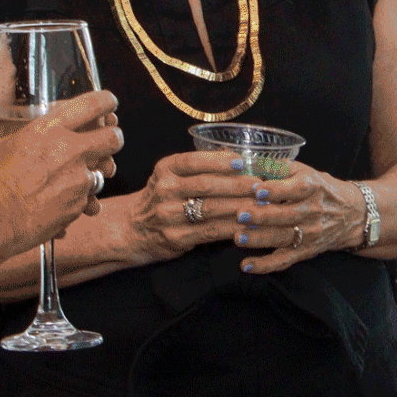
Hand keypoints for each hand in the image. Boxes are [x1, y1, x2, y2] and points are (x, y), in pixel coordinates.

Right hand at [0, 91, 120, 259]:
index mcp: (48, 129)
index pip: (91, 105)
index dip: (106, 101)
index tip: (109, 103)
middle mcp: (70, 150)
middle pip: (113, 137)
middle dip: (113, 137)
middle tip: (106, 140)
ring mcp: (78, 179)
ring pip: (105, 171)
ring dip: (94, 172)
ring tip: (78, 177)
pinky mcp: (78, 204)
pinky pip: (89, 199)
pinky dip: (80, 200)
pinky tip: (64, 201)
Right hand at [120, 150, 268, 263]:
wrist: (133, 228)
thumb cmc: (163, 197)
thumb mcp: (171, 175)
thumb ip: (199, 168)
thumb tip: (242, 159)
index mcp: (166, 169)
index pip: (194, 160)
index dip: (220, 161)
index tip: (243, 162)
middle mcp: (165, 189)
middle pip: (206, 185)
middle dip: (238, 185)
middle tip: (261, 186)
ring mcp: (169, 215)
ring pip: (212, 209)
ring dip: (241, 206)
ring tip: (262, 204)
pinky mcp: (176, 237)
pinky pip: (211, 231)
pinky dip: (233, 227)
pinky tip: (249, 224)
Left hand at [233, 163, 368, 274]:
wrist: (353, 215)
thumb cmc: (321, 189)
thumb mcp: (306, 172)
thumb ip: (279, 167)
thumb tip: (249, 162)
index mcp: (313, 187)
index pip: (296, 189)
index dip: (276, 190)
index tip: (257, 189)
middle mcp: (313, 211)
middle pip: (287, 215)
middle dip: (262, 216)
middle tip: (240, 213)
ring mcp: (310, 234)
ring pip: (283, 238)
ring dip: (260, 239)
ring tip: (238, 238)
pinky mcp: (305, 251)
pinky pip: (284, 261)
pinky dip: (265, 265)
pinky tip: (246, 266)